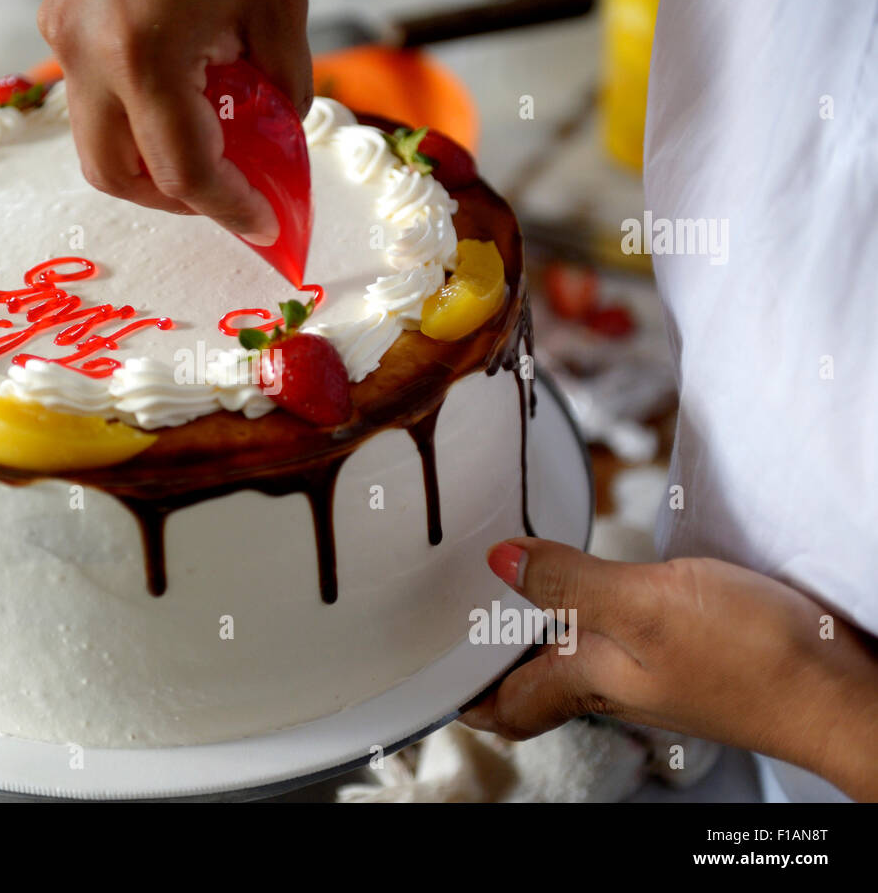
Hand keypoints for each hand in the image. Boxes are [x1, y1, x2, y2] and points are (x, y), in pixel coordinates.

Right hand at [37, 0, 310, 243]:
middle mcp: (87, 51)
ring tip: (215, 144)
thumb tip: (278, 142)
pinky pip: (93, 94)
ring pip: (96, 140)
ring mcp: (65, 30)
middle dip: (177, 198)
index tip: (268, 225)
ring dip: (152, 161)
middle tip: (234, 194)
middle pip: (116, 174)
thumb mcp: (279, 2)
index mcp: (142, 52)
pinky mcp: (63, 12)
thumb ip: (281, 87)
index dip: (229, 208)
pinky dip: (136, 117)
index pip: (182, 169)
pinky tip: (186, 96)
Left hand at [460, 537, 877, 800]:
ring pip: (573, 655)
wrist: (839, 688)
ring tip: (505, 585)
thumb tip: (497, 562)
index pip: (508, 704)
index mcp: (588, 681)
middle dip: (492, 657)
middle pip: (534, 680)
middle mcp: (612, 681)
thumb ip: (569, 584)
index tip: (429, 675)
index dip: (466, 696)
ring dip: (536, 627)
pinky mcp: (687, 648)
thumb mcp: (643, 607)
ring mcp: (650, 668)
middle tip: (454, 618)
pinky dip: (588, 610)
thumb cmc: (749, 659)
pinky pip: (617, 633)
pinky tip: (590, 578)